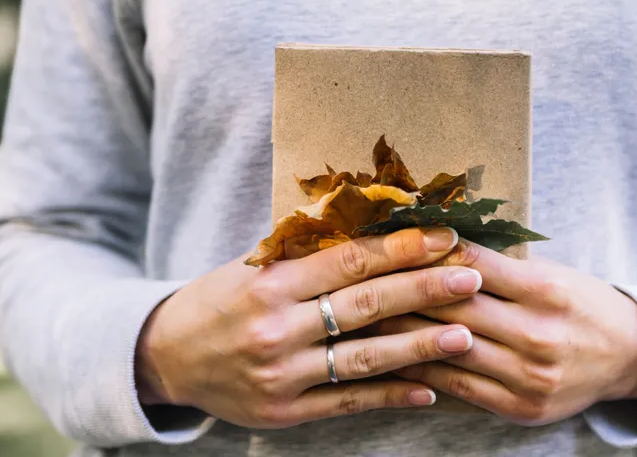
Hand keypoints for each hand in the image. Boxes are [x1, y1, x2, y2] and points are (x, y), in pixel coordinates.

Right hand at [134, 227, 481, 428]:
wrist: (165, 357)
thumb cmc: (220, 300)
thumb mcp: (254, 267)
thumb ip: (307, 253)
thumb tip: (376, 224)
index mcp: (269, 282)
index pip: (348, 260)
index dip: (401, 248)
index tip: (445, 238)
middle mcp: (275, 328)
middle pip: (364, 305)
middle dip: (423, 290)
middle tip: (471, 277)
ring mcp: (281, 374)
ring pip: (363, 358)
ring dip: (419, 347)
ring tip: (465, 335)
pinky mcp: (284, 411)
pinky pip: (348, 403)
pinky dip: (390, 396)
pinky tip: (428, 389)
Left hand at [372, 239, 636, 426]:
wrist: (631, 356)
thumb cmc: (582, 303)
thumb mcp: (551, 272)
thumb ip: (500, 265)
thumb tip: (436, 244)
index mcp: (547, 290)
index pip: (473, 265)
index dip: (427, 253)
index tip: (391, 243)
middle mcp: (539, 334)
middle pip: (454, 308)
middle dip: (403, 291)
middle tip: (360, 279)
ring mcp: (529, 376)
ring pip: (449, 349)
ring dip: (401, 333)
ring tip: (364, 318)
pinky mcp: (521, 408)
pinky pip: (459, 386)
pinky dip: (423, 371)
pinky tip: (394, 358)